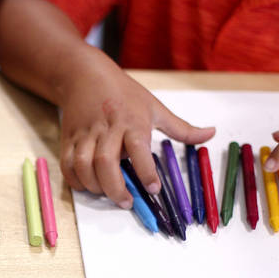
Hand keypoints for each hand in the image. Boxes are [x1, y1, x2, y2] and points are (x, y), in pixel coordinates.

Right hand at [58, 52, 213, 206]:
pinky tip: (88, 186)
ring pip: (84, 165)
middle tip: (127, 202)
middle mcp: (107, 128)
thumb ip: (181, 128)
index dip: (146, 172)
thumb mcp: (155, 107)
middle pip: (106, 163)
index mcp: (132, 121)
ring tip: (108, 194)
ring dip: (95, 186)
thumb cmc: (123, 93)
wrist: (84, 75)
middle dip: (115, 188)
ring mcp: (85, 134)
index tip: (153, 189)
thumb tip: (211, 134)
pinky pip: (67, 165)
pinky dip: (76, 180)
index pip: (139, 149)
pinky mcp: (68, 138)